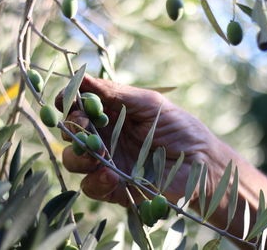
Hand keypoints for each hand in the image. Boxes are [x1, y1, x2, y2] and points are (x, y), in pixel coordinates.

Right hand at [56, 75, 229, 206]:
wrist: (202, 163)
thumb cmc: (179, 127)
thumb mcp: (149, 103)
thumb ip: (115, 93)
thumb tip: (83, 76)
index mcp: (111, 115)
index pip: (79, 108)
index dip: (68, 103)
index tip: (64, 100)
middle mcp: (105, 138)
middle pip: (71, 134)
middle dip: (72, 129)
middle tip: (84, 127)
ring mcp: (107, 163)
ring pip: (74, 161)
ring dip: (80, 156)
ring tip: (100, 153)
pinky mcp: (114, 188)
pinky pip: (92, 187)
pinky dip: (96, 180)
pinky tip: (111, 174)